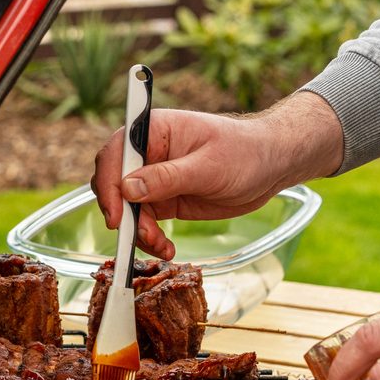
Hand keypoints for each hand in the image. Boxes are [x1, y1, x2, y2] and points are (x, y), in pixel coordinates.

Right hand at [90, 92, 342, 258]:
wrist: (270, 167)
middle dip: (123, 214)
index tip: (117, 214)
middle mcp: (147, 154)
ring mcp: (153, 179)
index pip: (116, 154)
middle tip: (142, 235)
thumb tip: (128, 188)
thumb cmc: (245, 152)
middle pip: (113, 184)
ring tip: (161, 245)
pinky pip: (144, 222)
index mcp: (153, 131)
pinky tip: (166, 248)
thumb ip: (166, 177)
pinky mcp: (163, 200)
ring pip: (127, 209)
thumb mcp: (208, 166)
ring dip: (138, 232)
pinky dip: (150, 239)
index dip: (109, 184)